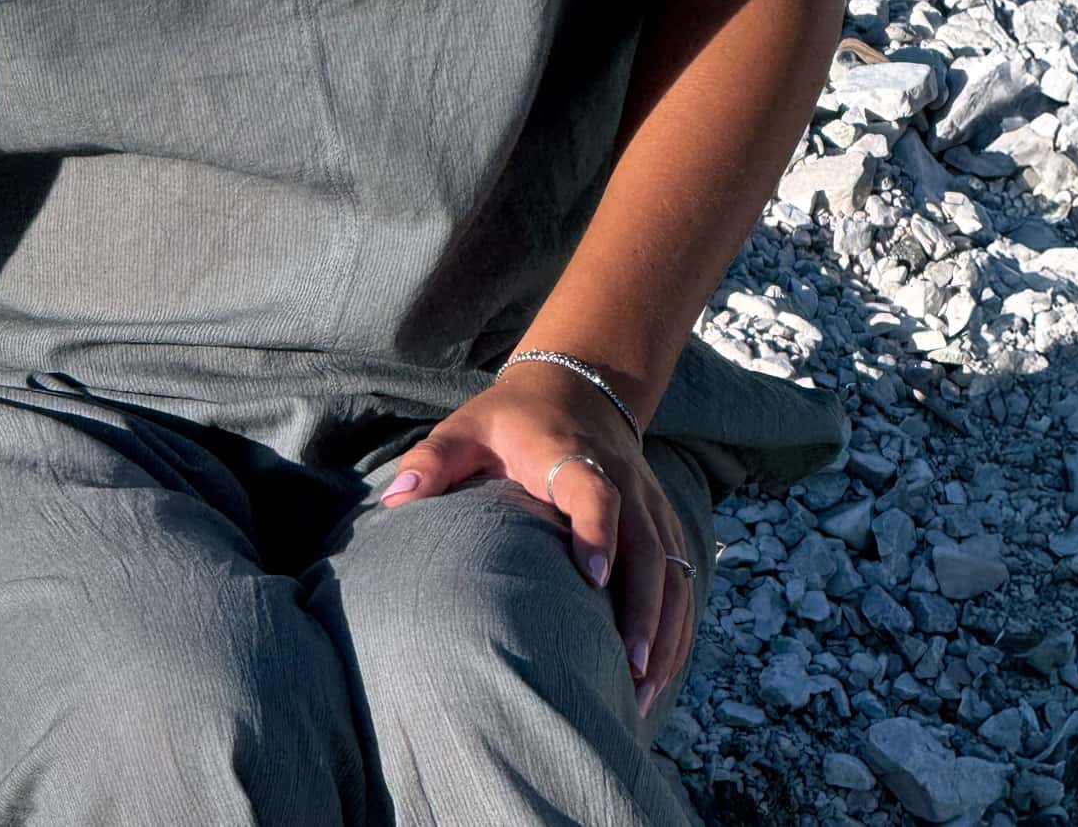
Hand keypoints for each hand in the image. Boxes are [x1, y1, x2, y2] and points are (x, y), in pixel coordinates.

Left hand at [379, 359, 696, 716]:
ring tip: (643, 689)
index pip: (594, 491)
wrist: (577, 388)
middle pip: (648, 545)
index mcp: (571, 455)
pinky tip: (657, 675)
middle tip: (627, 668)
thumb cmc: (509, 421)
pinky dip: (677, 626)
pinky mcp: (663, 521)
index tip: (592, 577)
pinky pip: (683, 576)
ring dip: (665, 629)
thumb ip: (432, 460)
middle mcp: (622, 478)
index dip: (597, 530)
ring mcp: (650, 502)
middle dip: (643, 608)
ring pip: (674, 568)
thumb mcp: (466, 429)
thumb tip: (394, 498)